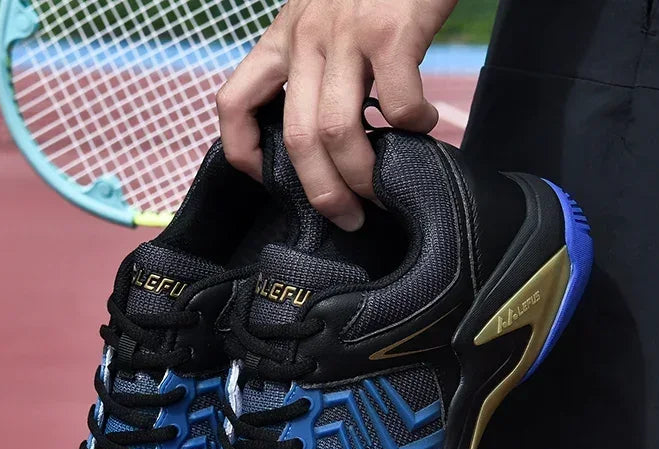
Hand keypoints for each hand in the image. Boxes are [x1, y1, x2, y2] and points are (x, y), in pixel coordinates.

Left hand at [216, 0, 457, 230]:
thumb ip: (313, 64)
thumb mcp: (322, 16)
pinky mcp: (392, 31)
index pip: (234, 101)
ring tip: (383, 188)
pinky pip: (398, 103)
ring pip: (337, 131)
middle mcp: (306, 36)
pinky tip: (425, 125)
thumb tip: (325, 135)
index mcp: (282, 38)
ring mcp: (347, 33)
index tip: (268, 179)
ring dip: (363, 175)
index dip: (241, 152)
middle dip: (322, 192)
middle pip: (296, 138)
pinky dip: (414, 127)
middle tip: (348, 218)